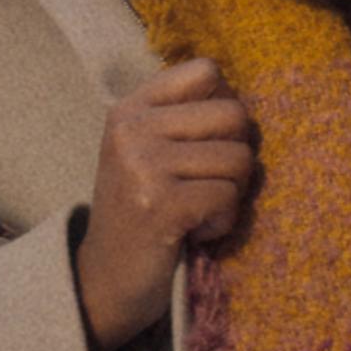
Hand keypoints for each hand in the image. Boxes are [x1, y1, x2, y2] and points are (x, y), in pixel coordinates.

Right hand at [75, 59, 254, 350]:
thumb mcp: (147, 150)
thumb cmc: (141, 211)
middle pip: (234, 114)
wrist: (106, 280)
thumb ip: (185, 117)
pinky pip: (228, 197)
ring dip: (230, 195)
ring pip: (239, 159)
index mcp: (130, 108)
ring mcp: (143, 165)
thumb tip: (245, 98)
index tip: (204, 145)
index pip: (206, 71)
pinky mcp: (161, 205)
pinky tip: (193, 232)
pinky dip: (222, 222)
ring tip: (194, 211)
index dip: (223, 108)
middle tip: (205, 185)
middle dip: (235, 156)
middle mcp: (132, 129)